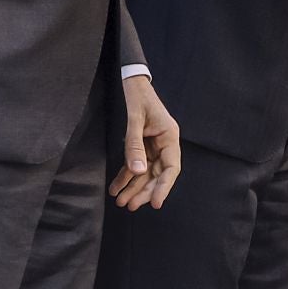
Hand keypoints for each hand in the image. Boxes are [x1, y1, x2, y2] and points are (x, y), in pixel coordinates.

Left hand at [110, 74, 180, 210]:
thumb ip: (134, 145)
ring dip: (133, 187)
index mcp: (170, 136)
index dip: (164, 187)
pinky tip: (116, 188)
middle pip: (158, 174)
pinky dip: (125, 177)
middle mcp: (164, 144)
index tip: (156, 203)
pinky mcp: (142, 145)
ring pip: (145, 173)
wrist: (133, 83)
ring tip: (121, 202)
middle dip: (144, 191)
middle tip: (130, 205)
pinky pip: (135, 165)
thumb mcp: (135, 119)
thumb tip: (137, 171)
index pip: (171, 168)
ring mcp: (153, 146)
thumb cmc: (138, 96)